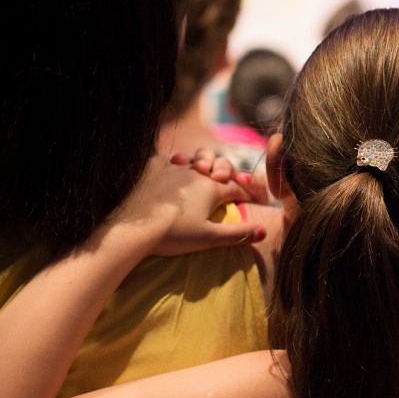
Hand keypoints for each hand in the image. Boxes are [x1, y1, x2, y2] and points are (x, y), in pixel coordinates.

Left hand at [118, 155, 262, 257]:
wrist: (134, 228)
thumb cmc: (173, 235)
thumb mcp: (209, 238)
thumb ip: (238, 234)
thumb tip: (264, 231)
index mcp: (212, 188)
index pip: (236, 188)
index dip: (248, 194)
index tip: (254, 201)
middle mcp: (196, 172)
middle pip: (218, 166)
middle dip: (226, 172)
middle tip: (225, 180)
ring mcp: (173, 167)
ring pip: (194, 159)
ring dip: (202, 164)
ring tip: (200, 171)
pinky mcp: (153, 167)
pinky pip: (167, 159)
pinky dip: (174, 164)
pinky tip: (173, 169)